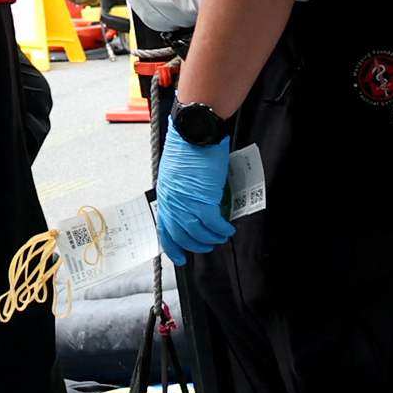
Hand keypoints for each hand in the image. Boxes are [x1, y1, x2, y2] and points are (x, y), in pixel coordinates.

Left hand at [154, 129, 235, 257]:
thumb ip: (181, 191)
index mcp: (165, 195)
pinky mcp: (202, 200)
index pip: (165, 229)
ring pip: (198, 233)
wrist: (195, 134)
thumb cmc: (188, 147)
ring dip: (211, 239)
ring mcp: (186, 202)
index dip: (172, 247)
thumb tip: (192, 202)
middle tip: (208, 246)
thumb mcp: (177, 173)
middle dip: (196, 245)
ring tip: (221, 237)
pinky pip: (213, 224)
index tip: (179, 258)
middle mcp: (172, 202)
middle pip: (182, 235)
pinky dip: (221, 230)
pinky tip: (228, 229)